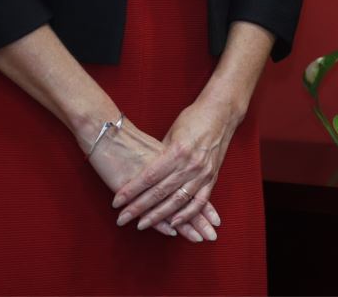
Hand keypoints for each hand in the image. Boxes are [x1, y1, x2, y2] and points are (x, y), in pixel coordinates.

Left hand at [111, 94, 241, 242]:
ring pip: (177, 201)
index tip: (116, 202)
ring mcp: (203, 173)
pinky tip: (173, 224)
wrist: (221, 113)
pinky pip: (199, 202)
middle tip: (122, 219)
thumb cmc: (192, 118)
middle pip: (159, 192)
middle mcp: (190, 164)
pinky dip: (186, 215)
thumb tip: (144, 174)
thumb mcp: (171, 133)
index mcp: (177, 151)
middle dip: (138, 208)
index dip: (131, 191)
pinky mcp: (212, 178)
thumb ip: (160, 155)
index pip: (148, 177)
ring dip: (158, 216)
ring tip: (142, 225)